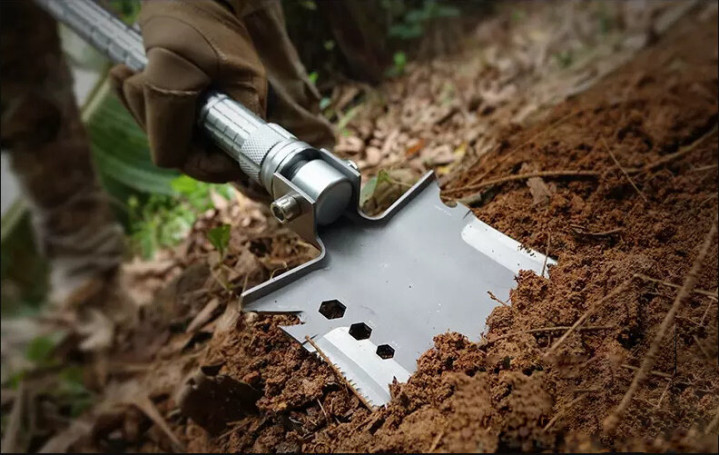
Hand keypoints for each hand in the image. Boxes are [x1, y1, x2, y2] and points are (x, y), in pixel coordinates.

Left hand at [109, 0, 266, 183]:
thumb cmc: (190, 14)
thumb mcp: (174, 65)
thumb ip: (171, 117)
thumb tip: (167, 158)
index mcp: (244, 107)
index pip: (223, 162)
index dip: (193, 158)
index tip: (165, 130)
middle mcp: (231, 111)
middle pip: (191, 149)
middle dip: (157, 123)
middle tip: (140, 85)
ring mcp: (210, 103)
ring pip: (171, 132)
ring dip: (142, 105)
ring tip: (131, 72)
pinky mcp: (190, 92)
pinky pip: (161, 112)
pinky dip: (138, 96)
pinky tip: (126, 72)